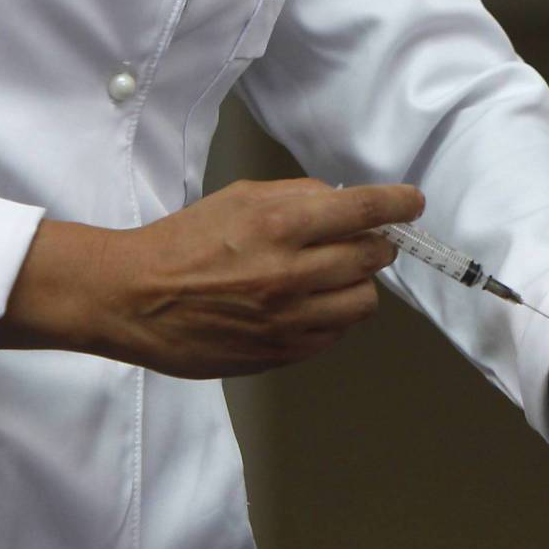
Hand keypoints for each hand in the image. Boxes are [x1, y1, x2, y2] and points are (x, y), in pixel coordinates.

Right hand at [1, 179, 422, 377]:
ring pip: (364, 301)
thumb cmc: (186, 242)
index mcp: (280, 226)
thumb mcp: (241, 197)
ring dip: (358, 283)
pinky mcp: (285, 352)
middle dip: (377, 244)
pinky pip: (337, 333)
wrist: (136, 299)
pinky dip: (335, 315)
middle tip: (363, 240)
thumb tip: (346, 203)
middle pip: (374, 257)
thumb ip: (300, 196)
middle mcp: (292, 273)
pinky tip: (310, 304)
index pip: (364, 211)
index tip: (412, 203)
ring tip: (333, 276)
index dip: (399, 204)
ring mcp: (291, 318)